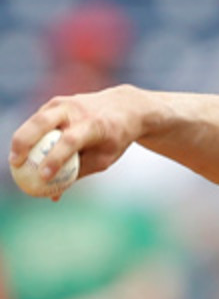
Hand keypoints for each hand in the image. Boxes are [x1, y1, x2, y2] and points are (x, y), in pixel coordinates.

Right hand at [8, 84, 154, 193]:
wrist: (124, 107)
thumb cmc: (114, 139)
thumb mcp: (104, 158)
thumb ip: (78, 173)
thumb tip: (52, 195)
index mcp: (95, 125)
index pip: (71, 142)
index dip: (55, 159)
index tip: (43, 177)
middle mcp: (77, 110)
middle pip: (43, 122)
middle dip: (25, 142)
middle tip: (16, 164)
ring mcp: (65, 102)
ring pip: (36, 119)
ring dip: (21, 139)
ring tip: (14, 161)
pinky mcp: (56, 102)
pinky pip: (38, 121)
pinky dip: (29, 135)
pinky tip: (24, 151)